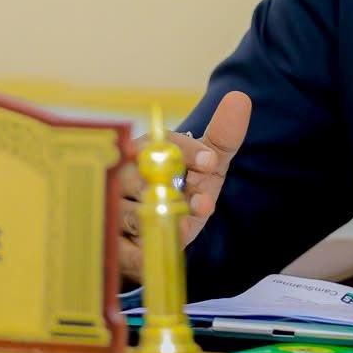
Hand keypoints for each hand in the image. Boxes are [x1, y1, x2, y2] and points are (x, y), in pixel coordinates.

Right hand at [116, 90, 250, 283]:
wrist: (165, 230)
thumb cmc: (184, 187)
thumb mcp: (207, 165)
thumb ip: (223, 137)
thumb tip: (239, 98)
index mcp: (147, 150)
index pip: (161, 144)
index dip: (186, 152)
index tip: (210, 161)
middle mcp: (125, 177)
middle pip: (140, 179)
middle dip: (172, 190)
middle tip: (202, 201)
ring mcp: (114, 209)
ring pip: (130, 214)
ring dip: (159, 221)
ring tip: (186, 227)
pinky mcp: (112, 243)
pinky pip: (121, 249)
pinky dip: (140, 254)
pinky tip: (157, 254)